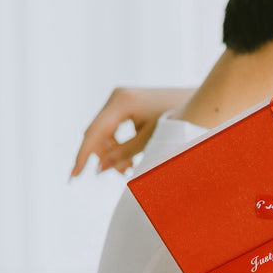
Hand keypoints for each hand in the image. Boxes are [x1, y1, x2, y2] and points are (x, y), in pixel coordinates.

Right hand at [70, 87, 193, 176]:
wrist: (198, 101)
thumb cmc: (178, 120)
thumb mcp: (151, 139)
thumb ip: (125, 154)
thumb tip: (99, 169)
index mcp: (122, 101)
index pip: (94, 132)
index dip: (83, 156)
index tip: (73, 176)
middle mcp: (117, 96)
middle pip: (97, 132)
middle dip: (103, 156)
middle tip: (121, 173)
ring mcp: (119, 98)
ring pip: (104, 131)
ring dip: (112, 151)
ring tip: (129, 167)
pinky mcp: (124, 103)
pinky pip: (112, 126)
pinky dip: (117, 143)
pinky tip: (129, 158)